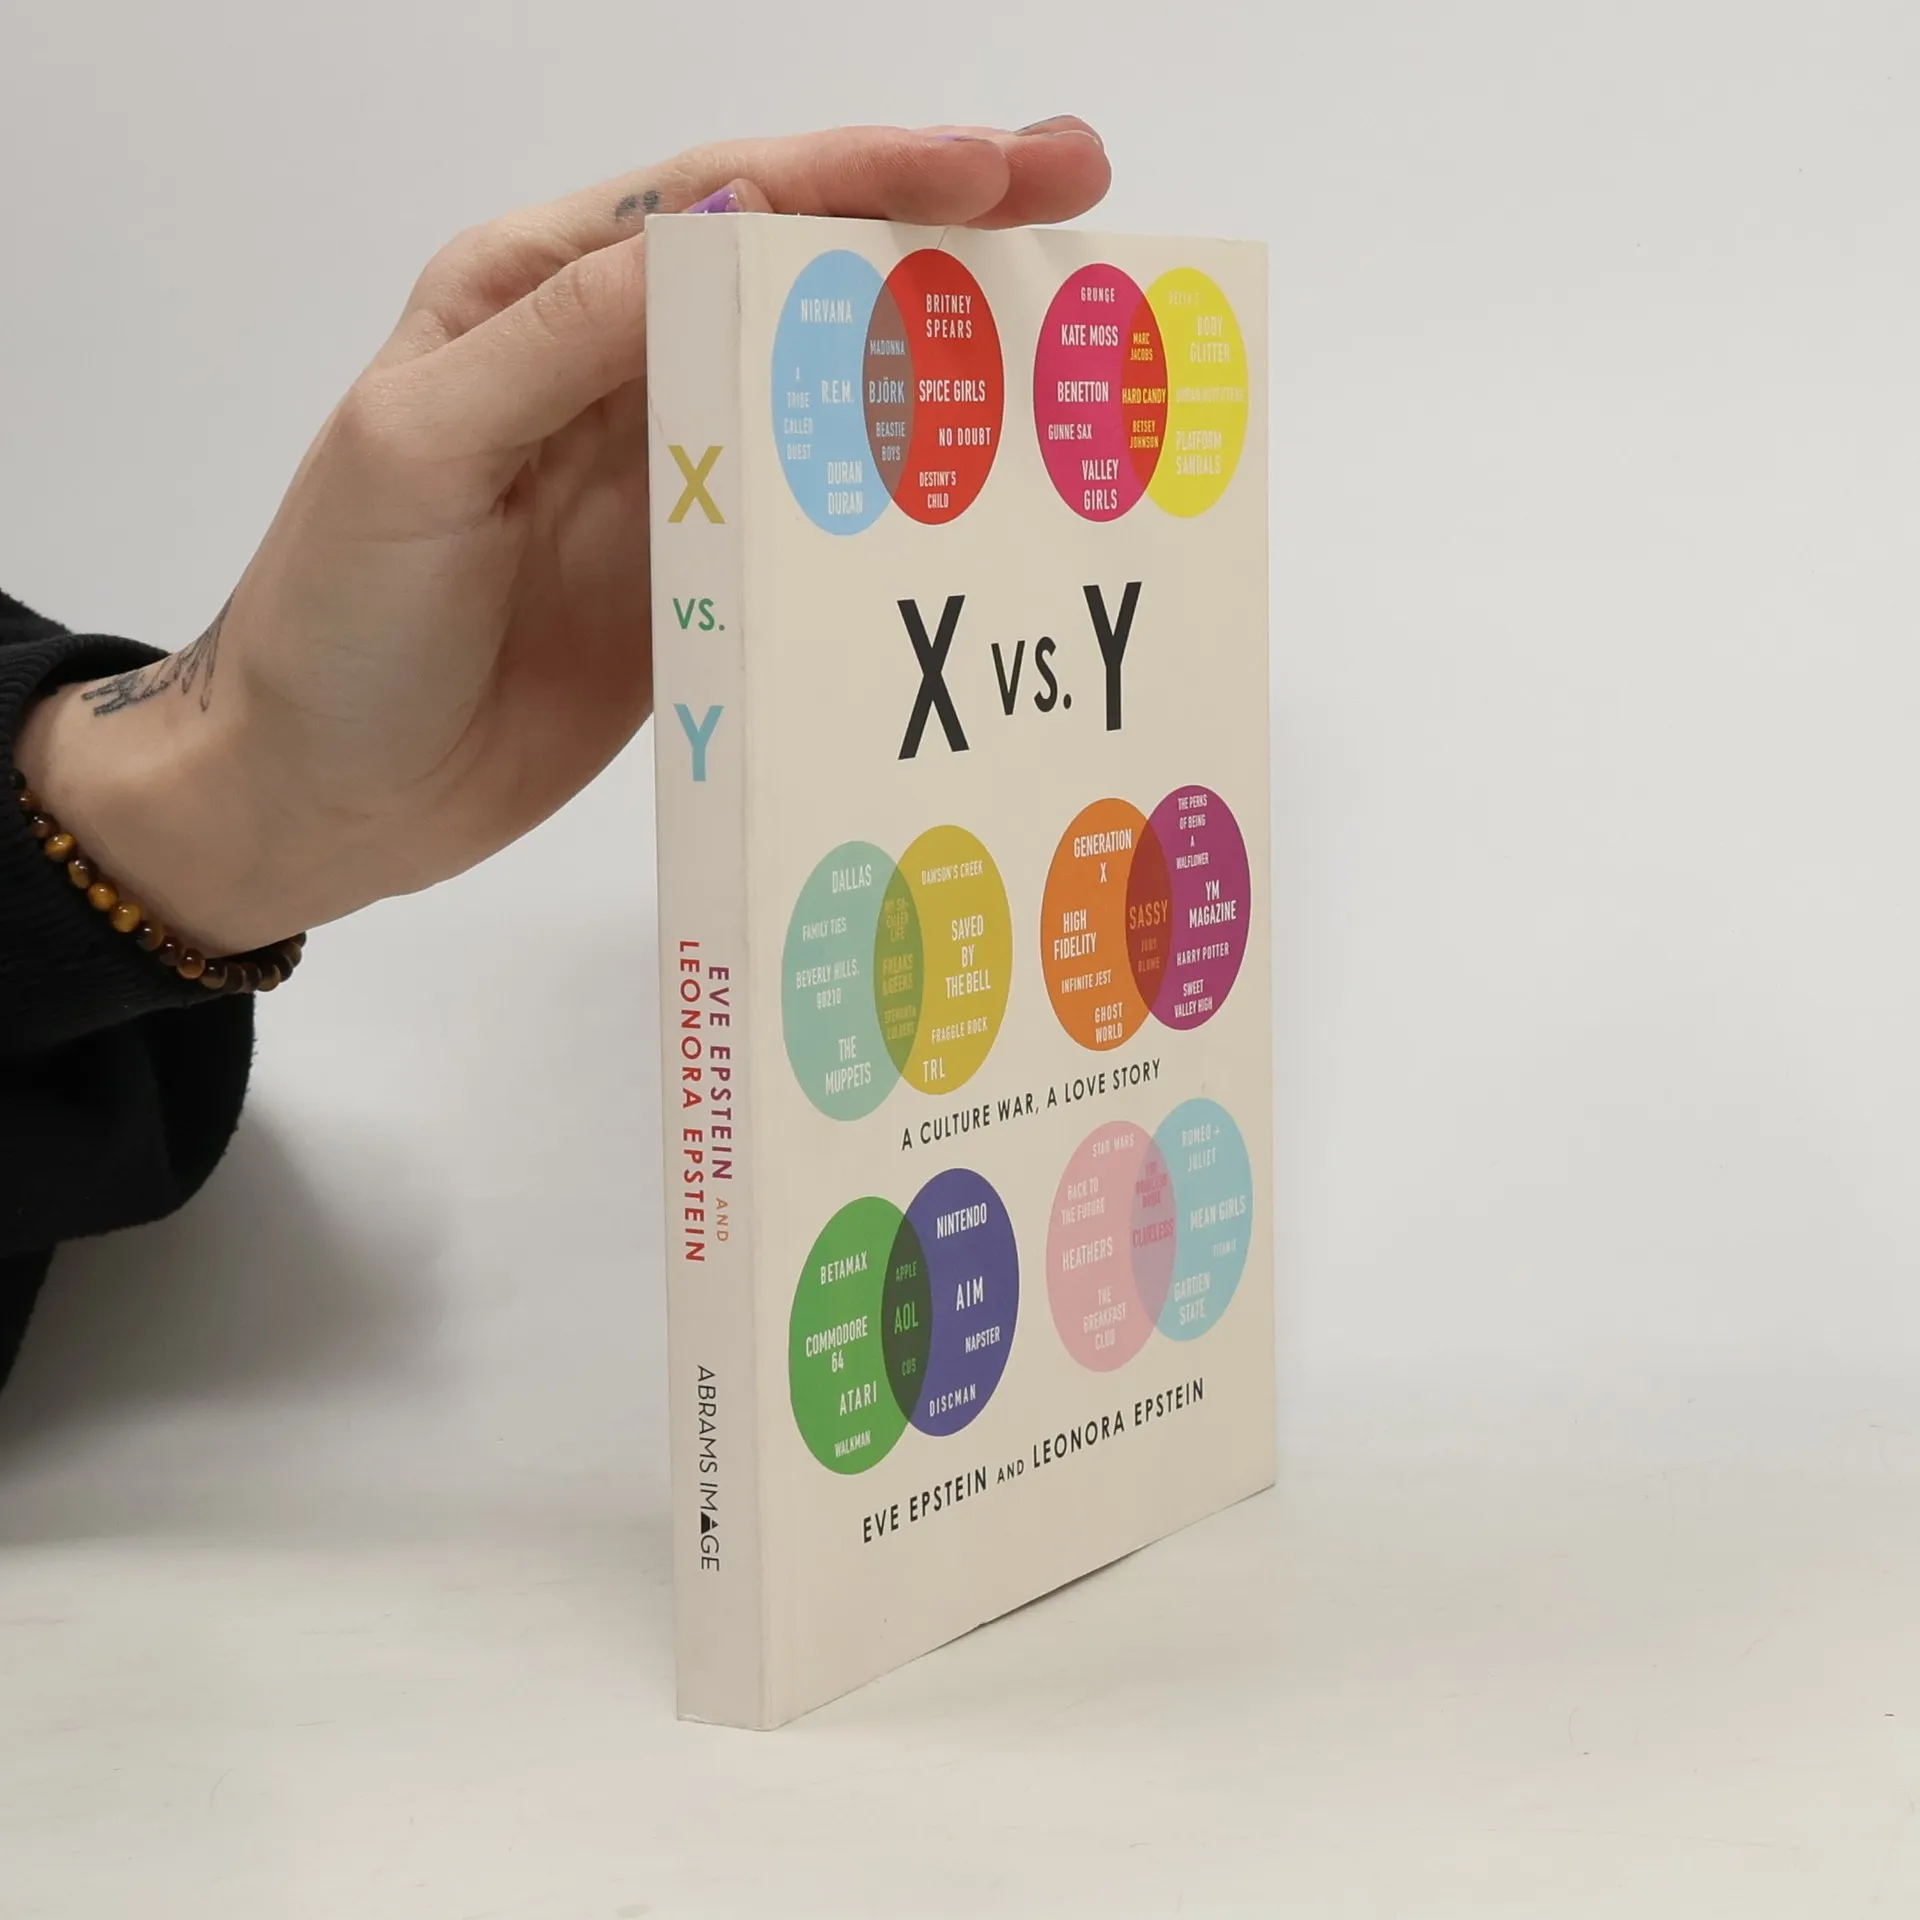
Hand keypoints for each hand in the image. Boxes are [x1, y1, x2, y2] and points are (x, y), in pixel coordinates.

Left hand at [16, 119, 1109, 954]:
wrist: (324, 794)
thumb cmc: (340, 615)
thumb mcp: (422, 447)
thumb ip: (565, 337)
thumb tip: (727, 228)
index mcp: (539, 295)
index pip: (723, 201)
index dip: (865, 172)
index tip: (997, 167)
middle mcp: (616, 372)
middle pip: (799, 276)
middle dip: (937, 229)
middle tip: (1079, 192)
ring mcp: (670, 482)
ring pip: (823, 393)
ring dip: (939, 361)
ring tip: (1065, 340)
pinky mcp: (701, 584)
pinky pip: (812, 524)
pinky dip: (896, 502)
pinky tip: (979, 491)